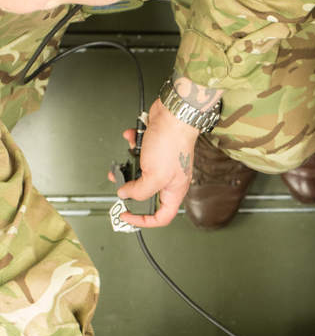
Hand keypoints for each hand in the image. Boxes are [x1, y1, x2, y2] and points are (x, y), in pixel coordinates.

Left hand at [110, 98, 198, 227]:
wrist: (174, 114)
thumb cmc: (172, 143)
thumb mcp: (154, 176)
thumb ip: (138, 190)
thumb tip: (126, 194)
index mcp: (174, 189)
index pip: (161, 216)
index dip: (143, 220)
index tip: (127, 216)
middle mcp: (169, 178)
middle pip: (148, 195)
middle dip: (130, 191)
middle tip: (120, 188)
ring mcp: (162, 163)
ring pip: (140, 173)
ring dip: (128, 167)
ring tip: (120, 165)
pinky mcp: (155, 148)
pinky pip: (140, 152)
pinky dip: (132, 147)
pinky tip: (131, 139)